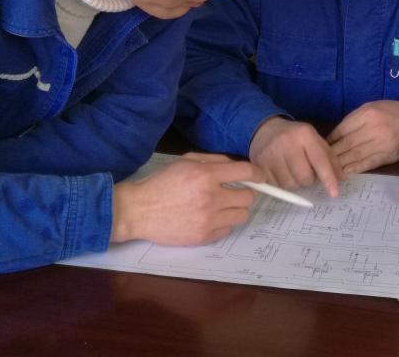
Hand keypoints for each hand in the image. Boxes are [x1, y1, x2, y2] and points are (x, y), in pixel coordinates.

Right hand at [110, 152, 263, 245]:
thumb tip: (237, 166)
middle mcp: (210, 197)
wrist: (138, 210)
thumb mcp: (186, 161)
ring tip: (221, 206)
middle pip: (248, 197)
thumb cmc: (161, 183)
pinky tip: (209, 217)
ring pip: (242, 215)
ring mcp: (208, 219)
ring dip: (235, 209)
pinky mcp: (203, 236)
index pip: (246, 172)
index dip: (258, 174)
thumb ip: (214, 161)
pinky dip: (223, 223)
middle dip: (244, 193)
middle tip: (233, 192)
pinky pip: (228, 229)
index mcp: (206, 175)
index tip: (260, 177)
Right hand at [248, 117, 341, 196]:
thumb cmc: (294, 137)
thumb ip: (329, 158)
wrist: (265, 129)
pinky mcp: (259, 164)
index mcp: (305, 134)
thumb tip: (341, 179)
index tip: (334, 193)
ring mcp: (271, 153)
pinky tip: (281, 172)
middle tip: (305, 172)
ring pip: (290, 184)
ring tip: (292, 171)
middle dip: (308, 180)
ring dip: (295, 183)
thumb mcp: (314, 140)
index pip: (320, 160)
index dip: (328, 178)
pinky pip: (276, 186)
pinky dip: (281, 184)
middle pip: (305, 177)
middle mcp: (287, 142)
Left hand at [327, 100, 398, 174]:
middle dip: (332, 153)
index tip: (322, 146)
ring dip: (340, 163)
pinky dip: (355, 168)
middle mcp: (374, 128)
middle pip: (347, 143)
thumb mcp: (373, 107)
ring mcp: (381, 143)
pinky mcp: (387, 155)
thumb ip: (355, 119)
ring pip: (355, 154)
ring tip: (329, 168)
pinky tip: (345, 172)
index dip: (330, 140)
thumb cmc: (392, 113)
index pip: (343, 129)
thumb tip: (335, 135)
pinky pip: (368, 163)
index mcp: (368, 113)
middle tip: (321, 160)